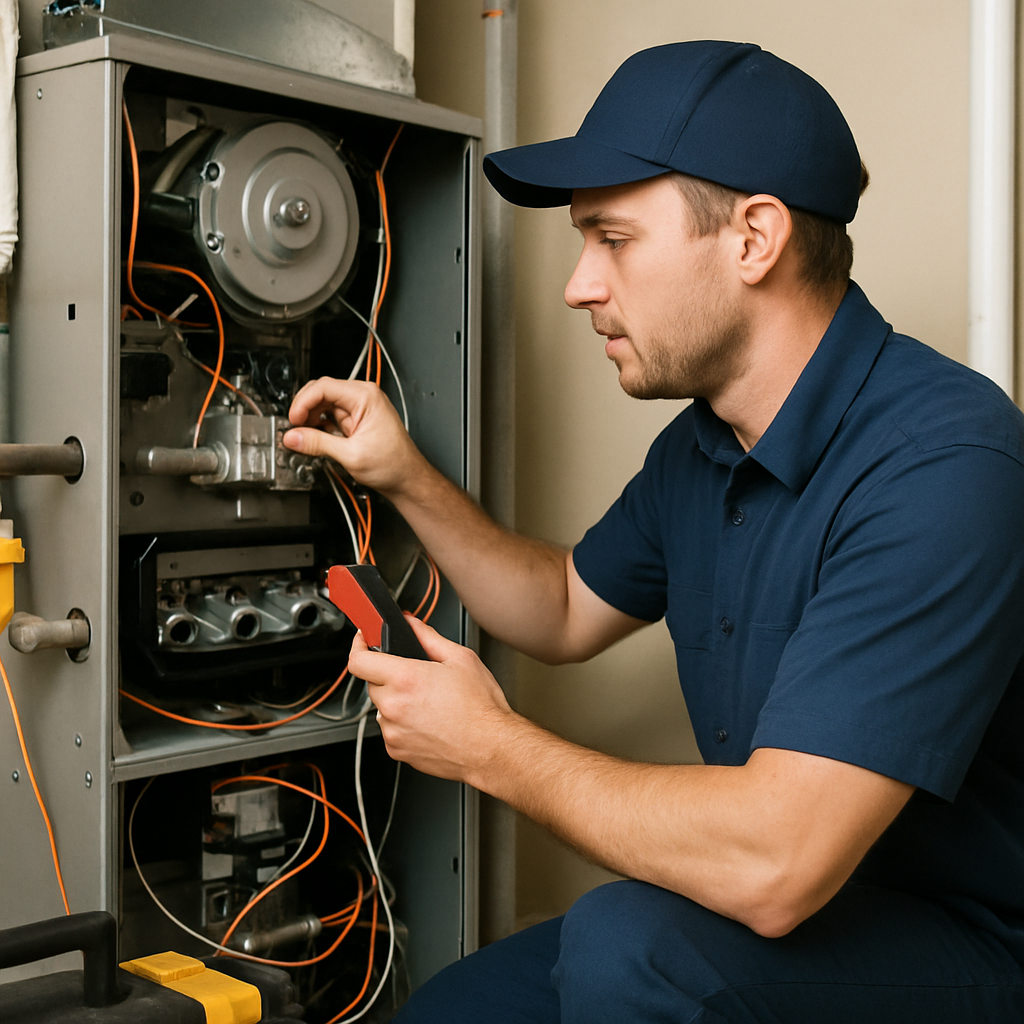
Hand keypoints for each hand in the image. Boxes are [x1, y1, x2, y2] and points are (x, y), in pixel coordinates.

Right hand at [282, 377, 425, 496]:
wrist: (407, 480)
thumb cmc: (394, 464)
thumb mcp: (351, 455)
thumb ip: (318, 444)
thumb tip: (293, 437)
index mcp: (366, 397)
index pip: (324, 387)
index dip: (303, 402)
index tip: (293, 420)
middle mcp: (363, 398)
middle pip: (321, 393)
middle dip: (305, 410)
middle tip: (295, 430)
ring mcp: (359, 409)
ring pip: (323, 405)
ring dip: (311, 420)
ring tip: (306, 438)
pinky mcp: (355, 421)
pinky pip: (330, 417)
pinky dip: (319, 427)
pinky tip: (317, 440)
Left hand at [349, 614, 515, 784]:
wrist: (491, 749)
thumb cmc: (481, 709)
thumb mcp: (461, 659)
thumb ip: (428, 637)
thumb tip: (411, 624)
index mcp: (406, 679)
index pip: (359, 660)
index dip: (358, 646)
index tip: (363, 641)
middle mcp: (393, 707)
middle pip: (373, 682)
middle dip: (389, 675)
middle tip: (417, 677)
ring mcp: (393, 732)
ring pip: (382, 707)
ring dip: (396, 701)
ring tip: (428, 703)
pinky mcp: (396, 750)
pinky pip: (390, 729)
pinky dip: (402, 723)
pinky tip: (428, 721)